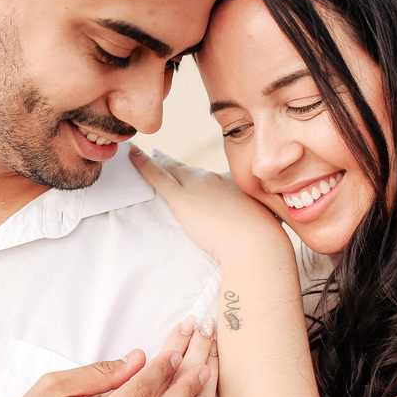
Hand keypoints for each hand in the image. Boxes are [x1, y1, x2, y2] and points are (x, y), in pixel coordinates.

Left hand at [129, 144, 284, 260]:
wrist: (256, 243)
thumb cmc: (263, 243)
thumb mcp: (263, 226)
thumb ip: (257, 224)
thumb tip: (263, 235)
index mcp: (234, 185)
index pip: (213, 178)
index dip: (201, 175)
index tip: (194, 173)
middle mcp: (215, 180)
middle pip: (190, 171)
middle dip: (176, 165)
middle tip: (160, 155)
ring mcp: (197, 187)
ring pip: (173, 169)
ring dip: (159, 161)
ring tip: (145, 153)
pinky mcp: (182, 199)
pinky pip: (158, 177)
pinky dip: (143, 164)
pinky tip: (132, 154)